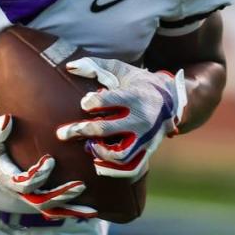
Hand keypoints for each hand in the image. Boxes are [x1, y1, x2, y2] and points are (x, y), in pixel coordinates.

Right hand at [0, 115, 96, 219]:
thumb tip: (6, 121)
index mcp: (4, 176)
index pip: (23, 183)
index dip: (38, 175)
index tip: (50, 159)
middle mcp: (14, 188)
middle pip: (39, 201)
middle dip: (60, 196)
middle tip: (80, 186)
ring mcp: (23, 191)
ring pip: (47, 206)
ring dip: (68, 208)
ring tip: (91, 209)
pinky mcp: (30, 189)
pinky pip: (49, 203)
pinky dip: (66, 207)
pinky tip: (85, 206)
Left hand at [56, 57, 186, 181]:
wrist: (172, 100)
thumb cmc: (139, 82)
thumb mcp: (121, 70)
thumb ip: (95, 65)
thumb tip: (69, 66)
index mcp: (135, 96)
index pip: (107, 102)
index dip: (90, 102)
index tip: (84, 103)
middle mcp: (141, 119)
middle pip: (105, 130)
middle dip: (80, 131)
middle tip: (61, 133)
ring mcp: (145, 138)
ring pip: (119, 155)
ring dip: (98, 152)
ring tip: (87, 146)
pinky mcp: (147, 151)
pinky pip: (131, 168)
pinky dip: (114, 169)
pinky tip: (98, 160)